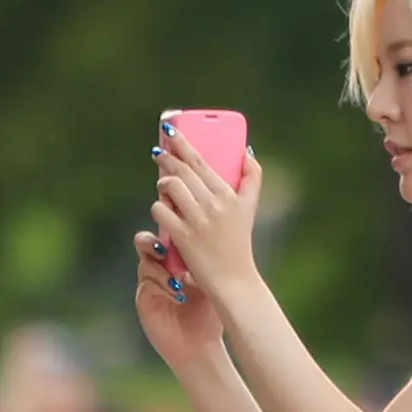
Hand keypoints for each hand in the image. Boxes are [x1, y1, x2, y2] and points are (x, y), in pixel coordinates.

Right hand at [134, 230, 225, 368]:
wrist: (202, 347)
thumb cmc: (209, 314)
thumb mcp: (209, 282)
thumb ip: (203, 259)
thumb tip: (210, 230)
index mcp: (174, 260)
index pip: (164, 236)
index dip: (168, 229)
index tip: (178, 229)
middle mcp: (158, 270)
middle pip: (144, 244)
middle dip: (152, 242)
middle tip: (164, 248)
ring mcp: (149, 286)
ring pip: (145, 265)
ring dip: (162, 269)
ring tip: (180, 280)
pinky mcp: (144, 303)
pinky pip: (147, 286)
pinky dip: (162, 287)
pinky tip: (179, 296)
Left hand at [151, 121, 263, 300]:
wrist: (233, 279)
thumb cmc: (239, 242)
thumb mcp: (250, 208)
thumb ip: (253, 177)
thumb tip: (247, 151)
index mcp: (227, 194)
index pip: (200, 162)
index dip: (183, 145)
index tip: (170, 133)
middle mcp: (213, 204)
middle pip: (182, 171)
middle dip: (167, 158)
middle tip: (159, 153)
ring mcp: (197, 220)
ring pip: (170, 187)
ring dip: (163, 184)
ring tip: (164, 185)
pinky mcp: (183, 236)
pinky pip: (160, 210)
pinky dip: (159, 207)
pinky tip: (162, 208)